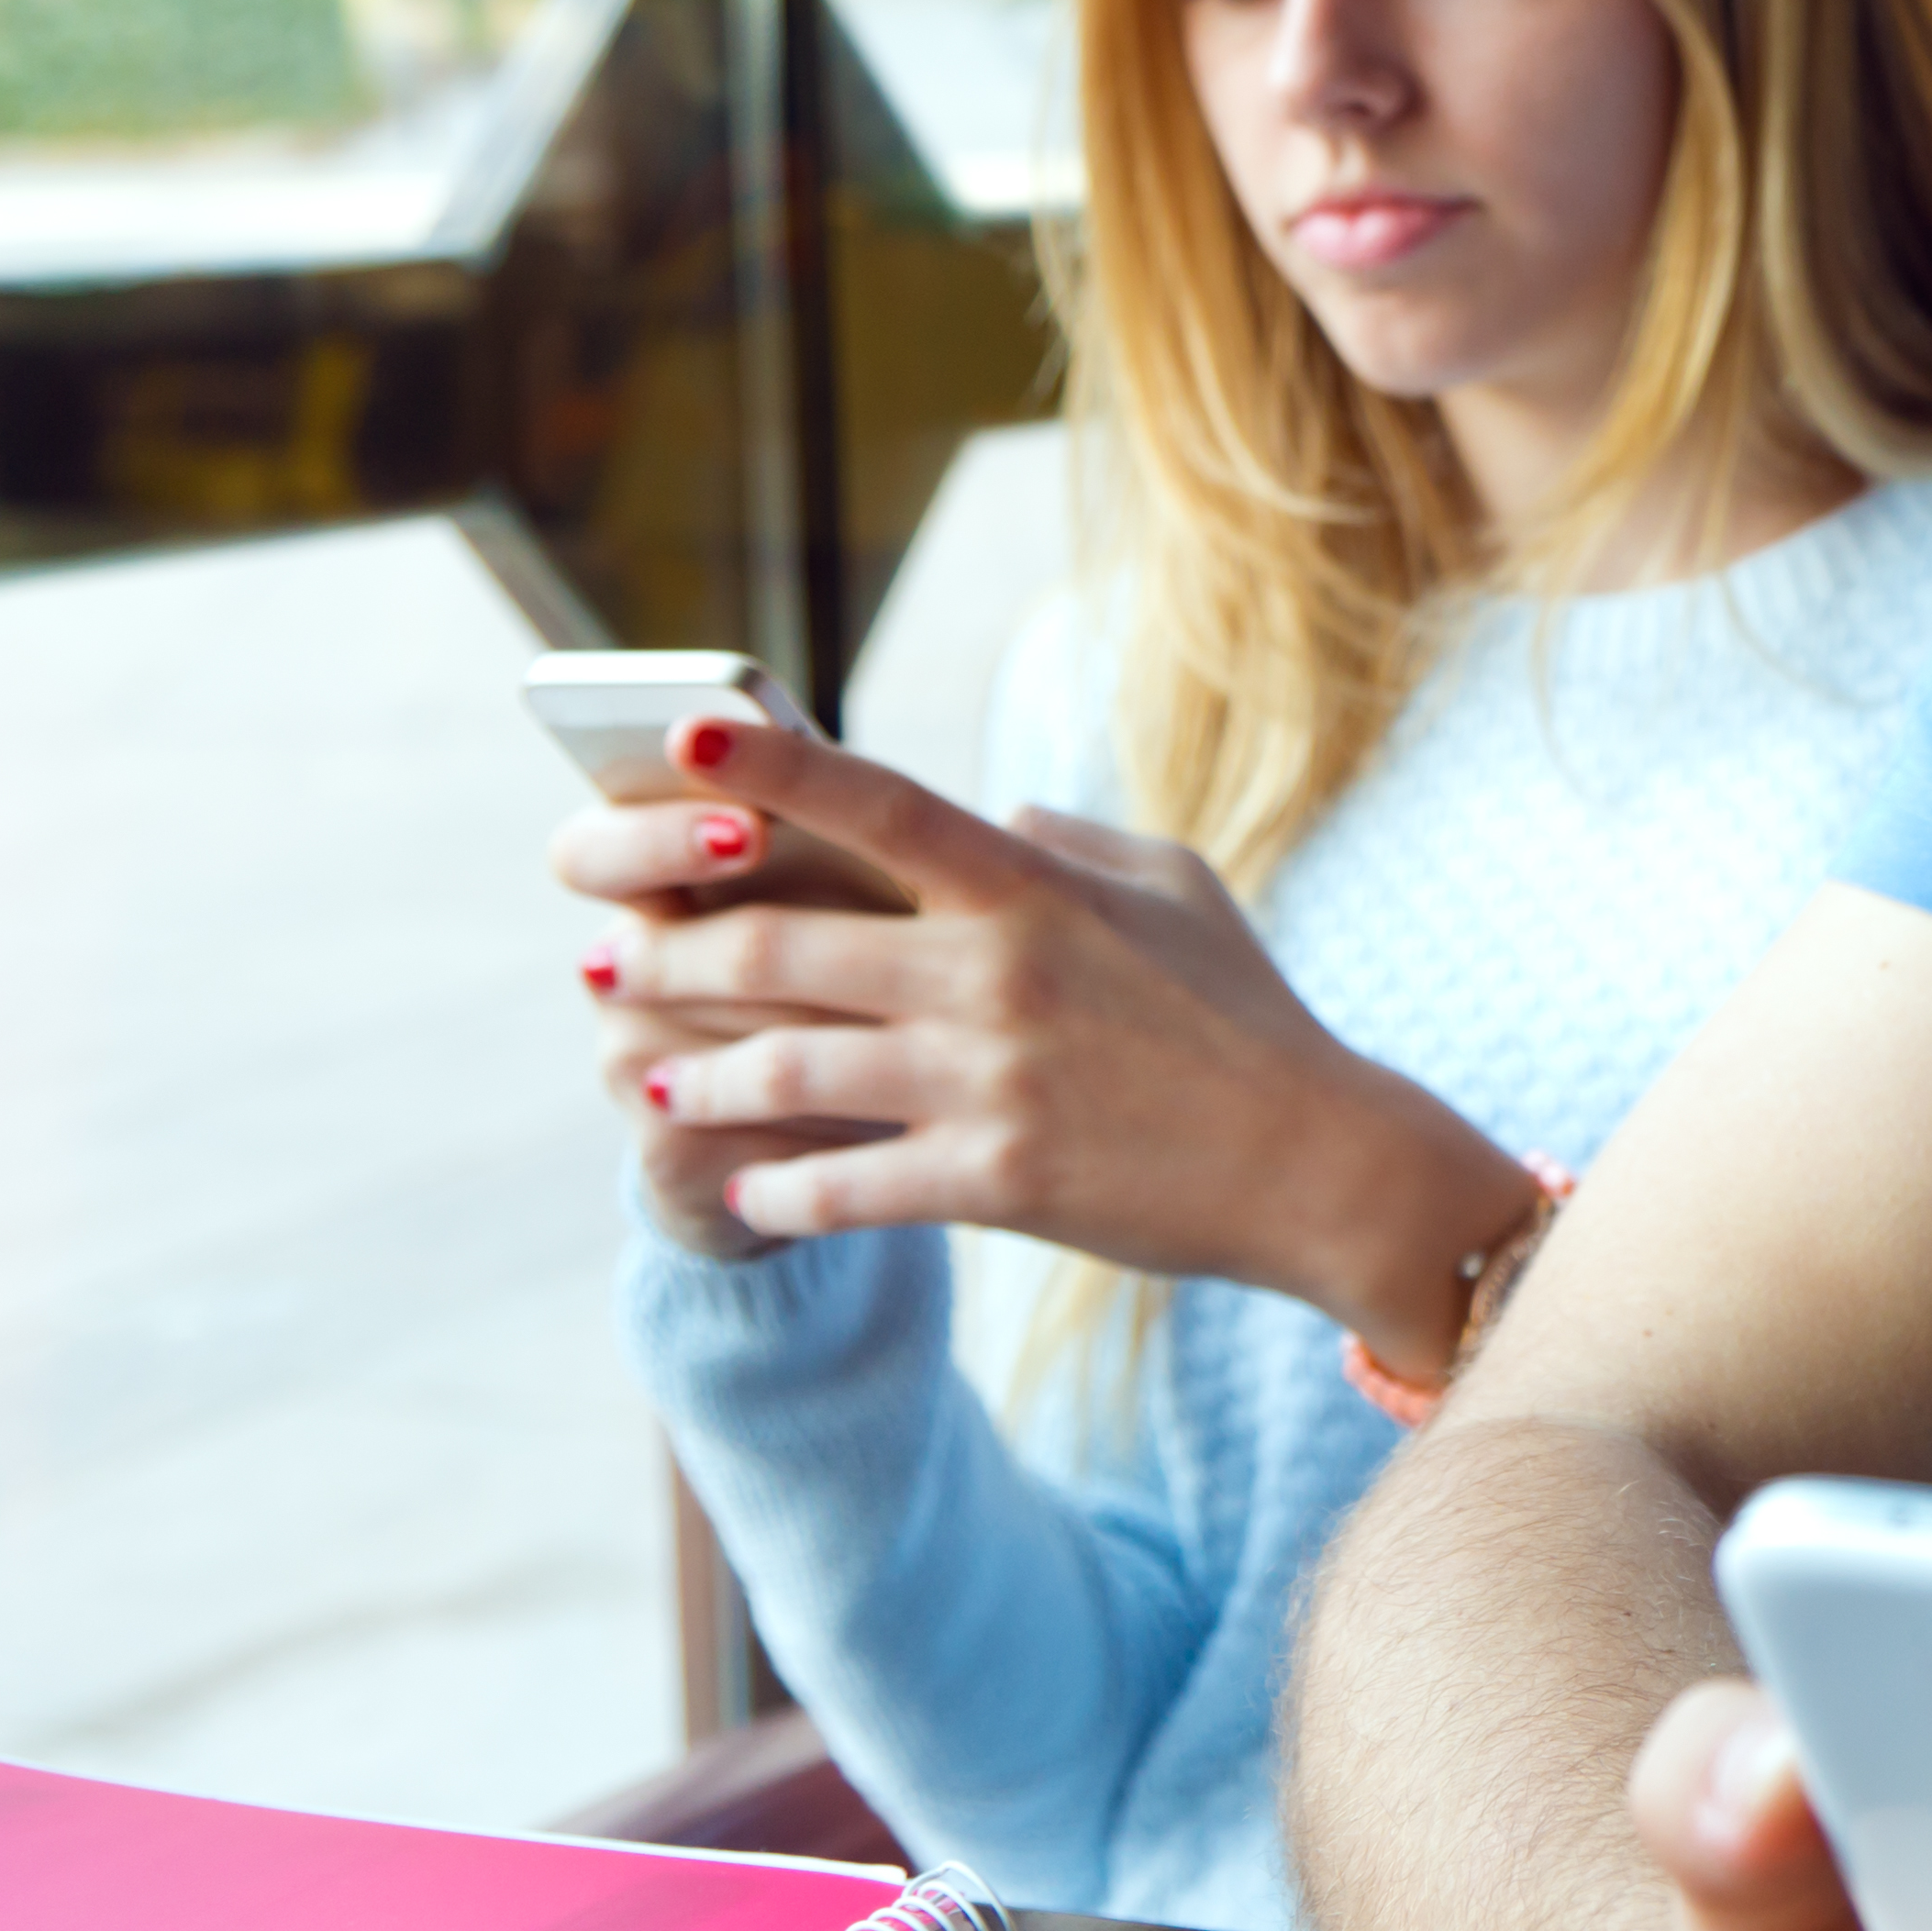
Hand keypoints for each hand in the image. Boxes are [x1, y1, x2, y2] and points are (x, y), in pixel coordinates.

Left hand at [558, 716, 1527, 1340]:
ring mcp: (994, 1080)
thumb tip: (984, 815)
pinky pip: (845, 1184)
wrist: (1318, 1161)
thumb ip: (1066, 842)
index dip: (769, 765)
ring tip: (654, 1077)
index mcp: (1031, 889)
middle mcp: (998, 973)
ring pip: (787, 1066)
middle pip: (784, 942)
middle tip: (613, 964)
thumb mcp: (1176, 889)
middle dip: (673, 953)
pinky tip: (743, 1190)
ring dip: (699, 1073)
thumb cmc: (1246, 1016)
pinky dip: (776, 1189)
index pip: (876, 802)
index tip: (678, 740)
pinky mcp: (999, 1180)